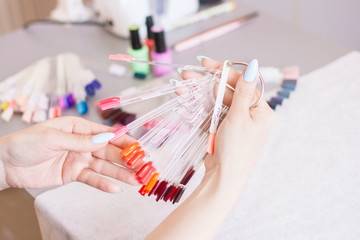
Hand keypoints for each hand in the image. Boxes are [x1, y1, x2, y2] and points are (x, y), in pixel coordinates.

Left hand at [0, 116, 139, 192]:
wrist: (6, 165)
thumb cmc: (25, 143)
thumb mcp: (53, 138)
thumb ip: (81, 141)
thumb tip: (106, 139)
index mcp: (78, 127)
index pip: (105, 133)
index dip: (123, 140)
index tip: (139, 147)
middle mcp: (82, 143)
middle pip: (109, 151)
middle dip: (126, 158)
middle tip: (143, 166)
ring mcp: (78, 159)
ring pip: (104, 166)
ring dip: (120, 173)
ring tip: (136, 180)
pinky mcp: (73, 174)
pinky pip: (91, 179)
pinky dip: (103, 184)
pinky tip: (116, 188)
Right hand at [182, 57, 273, 180]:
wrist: (224, 178)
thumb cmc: (236, 149)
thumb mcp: (239, 116)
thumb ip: (242, 91)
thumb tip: (253, 66)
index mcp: (260, 111)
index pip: (242, 84)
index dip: (224, 72)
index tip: (207, 65)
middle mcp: (248, 116)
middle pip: (225, 92)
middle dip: (205, 84)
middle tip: (187, 76)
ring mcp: (234, 124)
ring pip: (214, 103)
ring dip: (197, 96)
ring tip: (180, 89)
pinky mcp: (222, 132)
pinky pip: (210, 116)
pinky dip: (197, 112)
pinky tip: (184, 107)